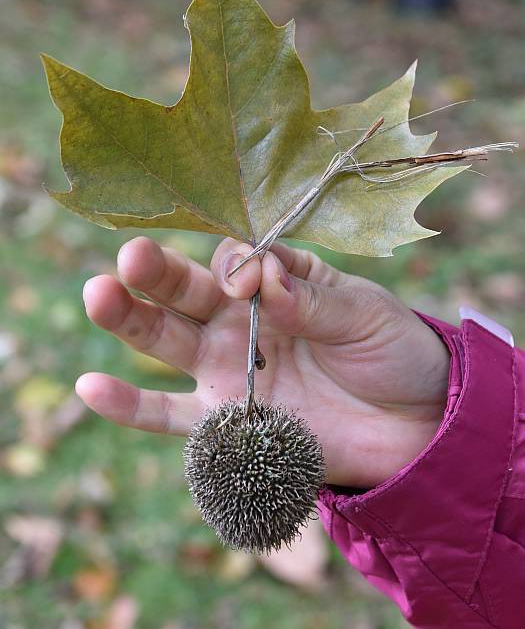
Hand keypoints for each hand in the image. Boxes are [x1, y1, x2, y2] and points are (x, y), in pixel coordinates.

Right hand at [77, 236, 449, 487]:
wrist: (414, 426)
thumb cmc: (392, 354)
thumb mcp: (362, 314)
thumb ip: (312, 298)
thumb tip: (263, 277)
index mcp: (277, 284)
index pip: (236, 260)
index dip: (237, 266)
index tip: (254, 281)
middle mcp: (241, 322)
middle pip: (187, 292)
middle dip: (157, 273)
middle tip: (131, 258)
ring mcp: (228, 371)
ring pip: (167, 341)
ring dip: (130, 320)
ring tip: (98, 296)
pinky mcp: (225, 422)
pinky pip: (168, 415)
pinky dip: (129, 405)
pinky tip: (91, 386)